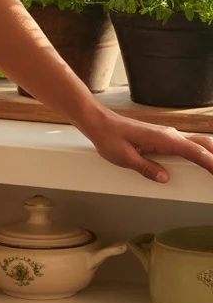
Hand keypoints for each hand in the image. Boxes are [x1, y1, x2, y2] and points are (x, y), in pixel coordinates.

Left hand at [87, 111, 212, 183]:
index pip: (194, 151)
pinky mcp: (164, 139)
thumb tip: (164, 178)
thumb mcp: (124, 158)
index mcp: (163, 139)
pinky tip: (204, 160)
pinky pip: (188, 145)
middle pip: (202, 144)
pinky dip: (200, 152)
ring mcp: (168, 136)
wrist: (100, 123)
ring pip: (198, 143)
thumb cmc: (110, 138)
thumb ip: (146, 168)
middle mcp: (170, 135)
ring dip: (210, 154)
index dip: (210, 162)